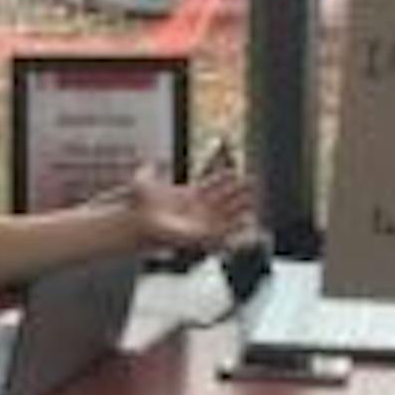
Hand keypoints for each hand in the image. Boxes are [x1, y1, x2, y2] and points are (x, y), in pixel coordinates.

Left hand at [128, 162, 257, 252]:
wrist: (138, 223)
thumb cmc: (140, 207)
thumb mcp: (143, 182)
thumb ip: (149, 170)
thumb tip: (147, 158)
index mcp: (189, 196)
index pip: (212, 185)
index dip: (224, 178)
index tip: (235, 171)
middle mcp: (197, 210)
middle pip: (223, 200)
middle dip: (238, 192)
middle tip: (253, 182)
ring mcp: (200, 223)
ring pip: (226, 215)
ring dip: (240, 209)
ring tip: (255, 201)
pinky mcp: (201, 236)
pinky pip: (223, 233)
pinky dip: (235, 229)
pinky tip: (247, 223)